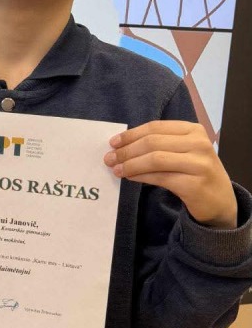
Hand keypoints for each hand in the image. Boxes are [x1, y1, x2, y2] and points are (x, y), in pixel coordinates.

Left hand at [104, 120, 236, 228]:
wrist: (219, 200)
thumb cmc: (194, 172)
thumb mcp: (181, 152)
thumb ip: (158, 145)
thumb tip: (121, 147)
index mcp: (193, 130)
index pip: (155, 127)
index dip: (131, 134)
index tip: (113, 142)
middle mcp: (199, 143)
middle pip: (152, 142)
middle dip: (126, 150)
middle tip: (109, 158)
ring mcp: (199, 164)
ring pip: (155, 159)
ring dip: (130, 164)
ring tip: (115, 169)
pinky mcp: (194, 184)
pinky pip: (160, 177)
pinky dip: (140, 176)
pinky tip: (129, 177)